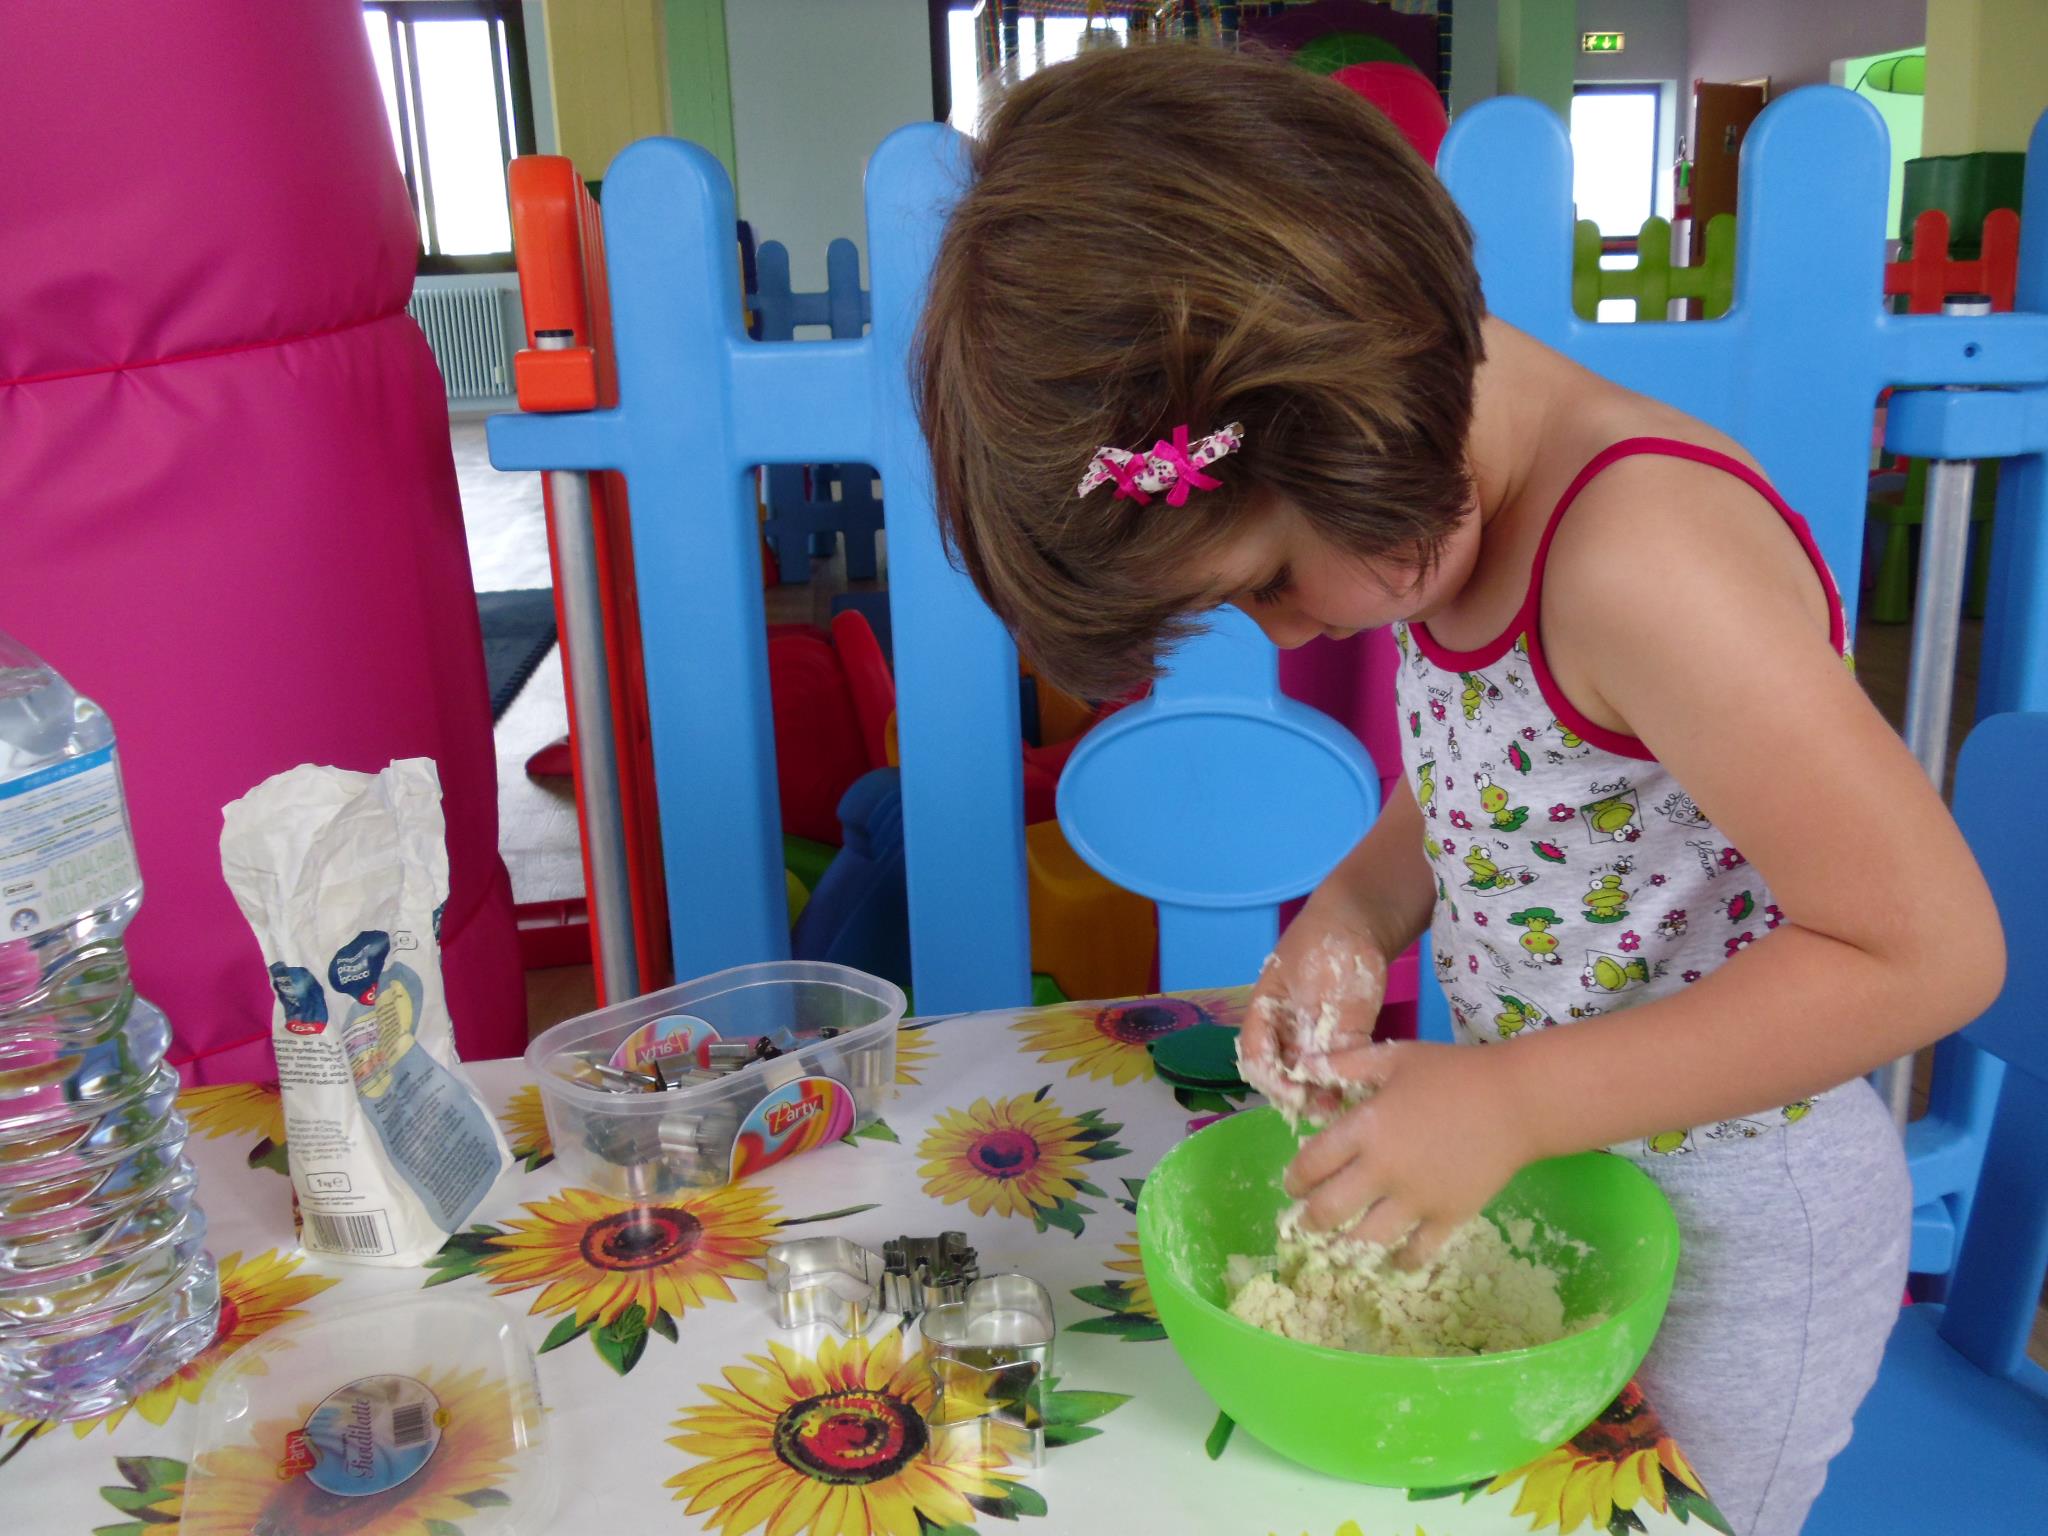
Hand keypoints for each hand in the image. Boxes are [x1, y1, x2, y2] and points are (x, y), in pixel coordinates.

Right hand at [1239, 892, 1388, 1122]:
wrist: (1355, 926)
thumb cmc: (1322, 942)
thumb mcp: (1311, 975)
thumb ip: (1311, 1018)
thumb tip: (1321, 1065)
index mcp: (1264, 1015)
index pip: (1256, 1057)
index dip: (1271, 1081)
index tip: (1294, 1094)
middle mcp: (1284, 1034)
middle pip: (1281, 1077)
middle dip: (1297, 1098)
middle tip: (1321, 1112)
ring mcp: (1312, 1040)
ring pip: (1309, 1081)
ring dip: (1321, 1099)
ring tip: (1340, 1110)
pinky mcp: (1344, 1042)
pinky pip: (1339, 1071)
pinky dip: (1345, 1087)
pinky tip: (1357, 1097)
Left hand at [1282, 1041, 1533, 1266]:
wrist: (1516, 1100)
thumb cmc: (1453, 1072)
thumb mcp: (1394, 1057)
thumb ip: (1345, 1064)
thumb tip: (1302, 1068)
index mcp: (1365, 1128)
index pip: (1311, 1165)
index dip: (1294, 1180)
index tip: (1293, 1186)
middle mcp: (1383, 1169)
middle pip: (1328, 1210)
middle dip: (1307, 1221)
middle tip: (1303, 1224)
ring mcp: (1416, 1199)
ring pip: (1364, 1240)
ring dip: (1342, 1248)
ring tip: (1335, 1250)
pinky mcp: (1448, 1217)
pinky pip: (1415, 1253)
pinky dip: (1397, 1262)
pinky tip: (1388, 1261)